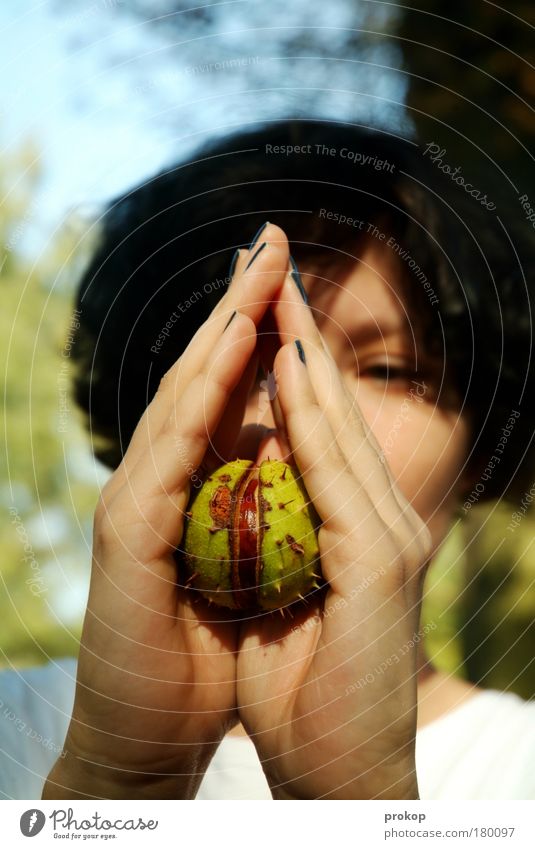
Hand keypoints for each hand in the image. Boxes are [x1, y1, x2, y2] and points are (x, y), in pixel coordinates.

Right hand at [43, 224, 291, 798]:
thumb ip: (260, 506)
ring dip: (223, 331)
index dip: (259, 332)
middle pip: (205, 377)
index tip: (290, 276)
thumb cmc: (206, 656)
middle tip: (271, 239)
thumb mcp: (250, 567)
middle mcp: (161, 479)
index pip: (229, 394)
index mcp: (193, 486)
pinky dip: (203, 397)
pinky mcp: (126, 532)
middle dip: (241, 305)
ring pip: (185, 397)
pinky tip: (231, 348)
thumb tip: (289, 455)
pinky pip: (172, 450)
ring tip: (257, 269)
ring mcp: (137, 499)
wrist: (150, 734)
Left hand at [237, 257, 432, 798]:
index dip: (286, 353)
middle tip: (269, 255)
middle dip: (296, 324)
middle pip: (330, 401)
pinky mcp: (378, 561)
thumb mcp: (279, 592)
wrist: (340, 772)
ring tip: (274, 281)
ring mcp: (385, 533)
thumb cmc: (302, 689)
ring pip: (335, 420)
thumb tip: (249, 490)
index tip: (257, 297)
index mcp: (352, 522)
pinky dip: (307, 413)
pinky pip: (331, 469)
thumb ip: (276, 535)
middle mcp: (378, 515)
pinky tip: (284, 361)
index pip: (315, 420)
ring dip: (301, 346)